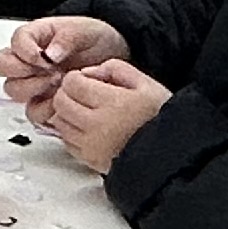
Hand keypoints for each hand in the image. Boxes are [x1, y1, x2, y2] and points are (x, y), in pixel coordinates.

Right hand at [0, 14, 125, 110]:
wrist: (111, 57)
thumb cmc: (93, 40)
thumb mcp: (85, 30)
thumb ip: (67, 38)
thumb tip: (50, 54)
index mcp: (34, 37)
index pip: (15, 42)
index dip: (24, 50)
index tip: (42, 56)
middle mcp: (27, 60)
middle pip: (2, 66)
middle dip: (21, 70)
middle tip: (47, 71)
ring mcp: (33, 82)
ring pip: (13, 90)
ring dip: (32, 89)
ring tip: (57, 83)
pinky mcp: (43, 102)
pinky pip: (32, 111)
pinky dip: (44, 109)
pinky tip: (60, 100)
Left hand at [42, 59, 171, 171]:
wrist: (168, 153)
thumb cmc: (159, 117)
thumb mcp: (145, 83)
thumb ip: (114, 68)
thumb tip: (87, 72)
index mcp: (112, 102)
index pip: (71, 83)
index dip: (76, 78)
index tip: (86, 81)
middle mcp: (96, 125)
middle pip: (60, 102)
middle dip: (68, 94)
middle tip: (83, 95)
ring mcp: (90, 145)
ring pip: (59, 122)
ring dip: (67, 113)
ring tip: (86, 112)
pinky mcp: (89, 160)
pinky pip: (66, 141)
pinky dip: (71, 132)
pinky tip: (88, 129)